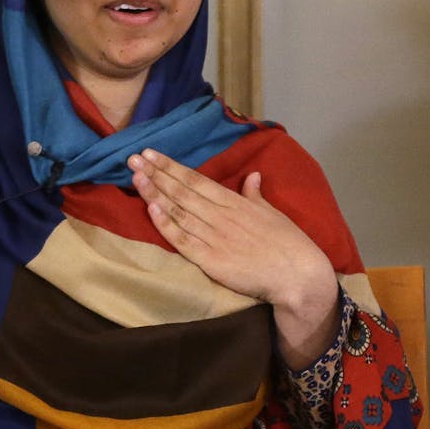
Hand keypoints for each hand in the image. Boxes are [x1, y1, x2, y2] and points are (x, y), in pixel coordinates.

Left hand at [128, 149, 339, 366]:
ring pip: (178, 211)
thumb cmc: (288, 243)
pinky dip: (166, 224)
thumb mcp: (272, 213)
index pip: (197, 179)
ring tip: (136, 177)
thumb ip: (255, 195)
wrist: (297, 274)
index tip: (151, 154)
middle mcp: (221, 215)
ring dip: (155, 193)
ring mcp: (215, 237)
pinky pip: (182, 240)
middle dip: (156, 173)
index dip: (171, 166)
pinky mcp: (211, 260)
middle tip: (132, 158)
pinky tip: (151, 209)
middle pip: (182, 191)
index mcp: (235, 202)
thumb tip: (252, 176)